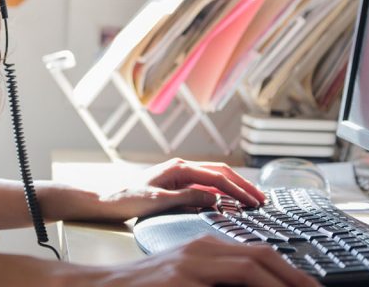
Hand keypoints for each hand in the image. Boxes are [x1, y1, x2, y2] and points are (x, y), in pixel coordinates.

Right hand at [88, 235, 317, 286]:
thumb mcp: (185, 282)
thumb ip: (215, 283)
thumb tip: (252, 286)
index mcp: (205, 248)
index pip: (257, 254)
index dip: (288, 271)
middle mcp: (201, 249)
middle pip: (261, 256)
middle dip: (294, 276)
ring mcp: (190, 263)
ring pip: (249, 267)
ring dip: (280, 283)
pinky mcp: (179, 280)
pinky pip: (227, 283)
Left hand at [97, 158, 266, 220]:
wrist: (107, 200)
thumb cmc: (127, 200)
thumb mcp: (158, 201)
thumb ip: (187, 197)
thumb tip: (214, 197)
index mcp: (179, 168)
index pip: (217, 178)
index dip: (238, 190)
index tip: (254, 202)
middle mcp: (181, 167)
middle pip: (221, 172)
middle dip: (243, 185)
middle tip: (262, 199)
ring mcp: (180, 173)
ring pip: (216, 176)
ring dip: (235, 186)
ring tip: (252, 197)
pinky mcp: (177, 182)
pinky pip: (206, 183)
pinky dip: (222, 190)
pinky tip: (230, 198)